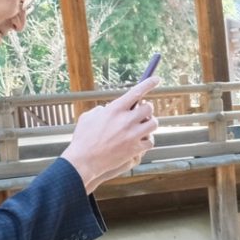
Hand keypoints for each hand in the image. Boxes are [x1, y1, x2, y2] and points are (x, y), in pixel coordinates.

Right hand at [63, 74, 159, 189]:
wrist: (84, 161)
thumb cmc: (83, 138)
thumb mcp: (88, 117)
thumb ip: (101, 110)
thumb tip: (109, 109)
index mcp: (115, 109)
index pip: (137, 92)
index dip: (149, 83)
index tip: (157, 79)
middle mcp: (126, 120)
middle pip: (149, 108)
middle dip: (146, 109)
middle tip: (141, 113)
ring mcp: (132, 135)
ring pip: (154, 123)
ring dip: (149, 124)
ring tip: (141, 127)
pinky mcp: (135, 149)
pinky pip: (151, 141)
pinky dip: (147, 140)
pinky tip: (140, 141)